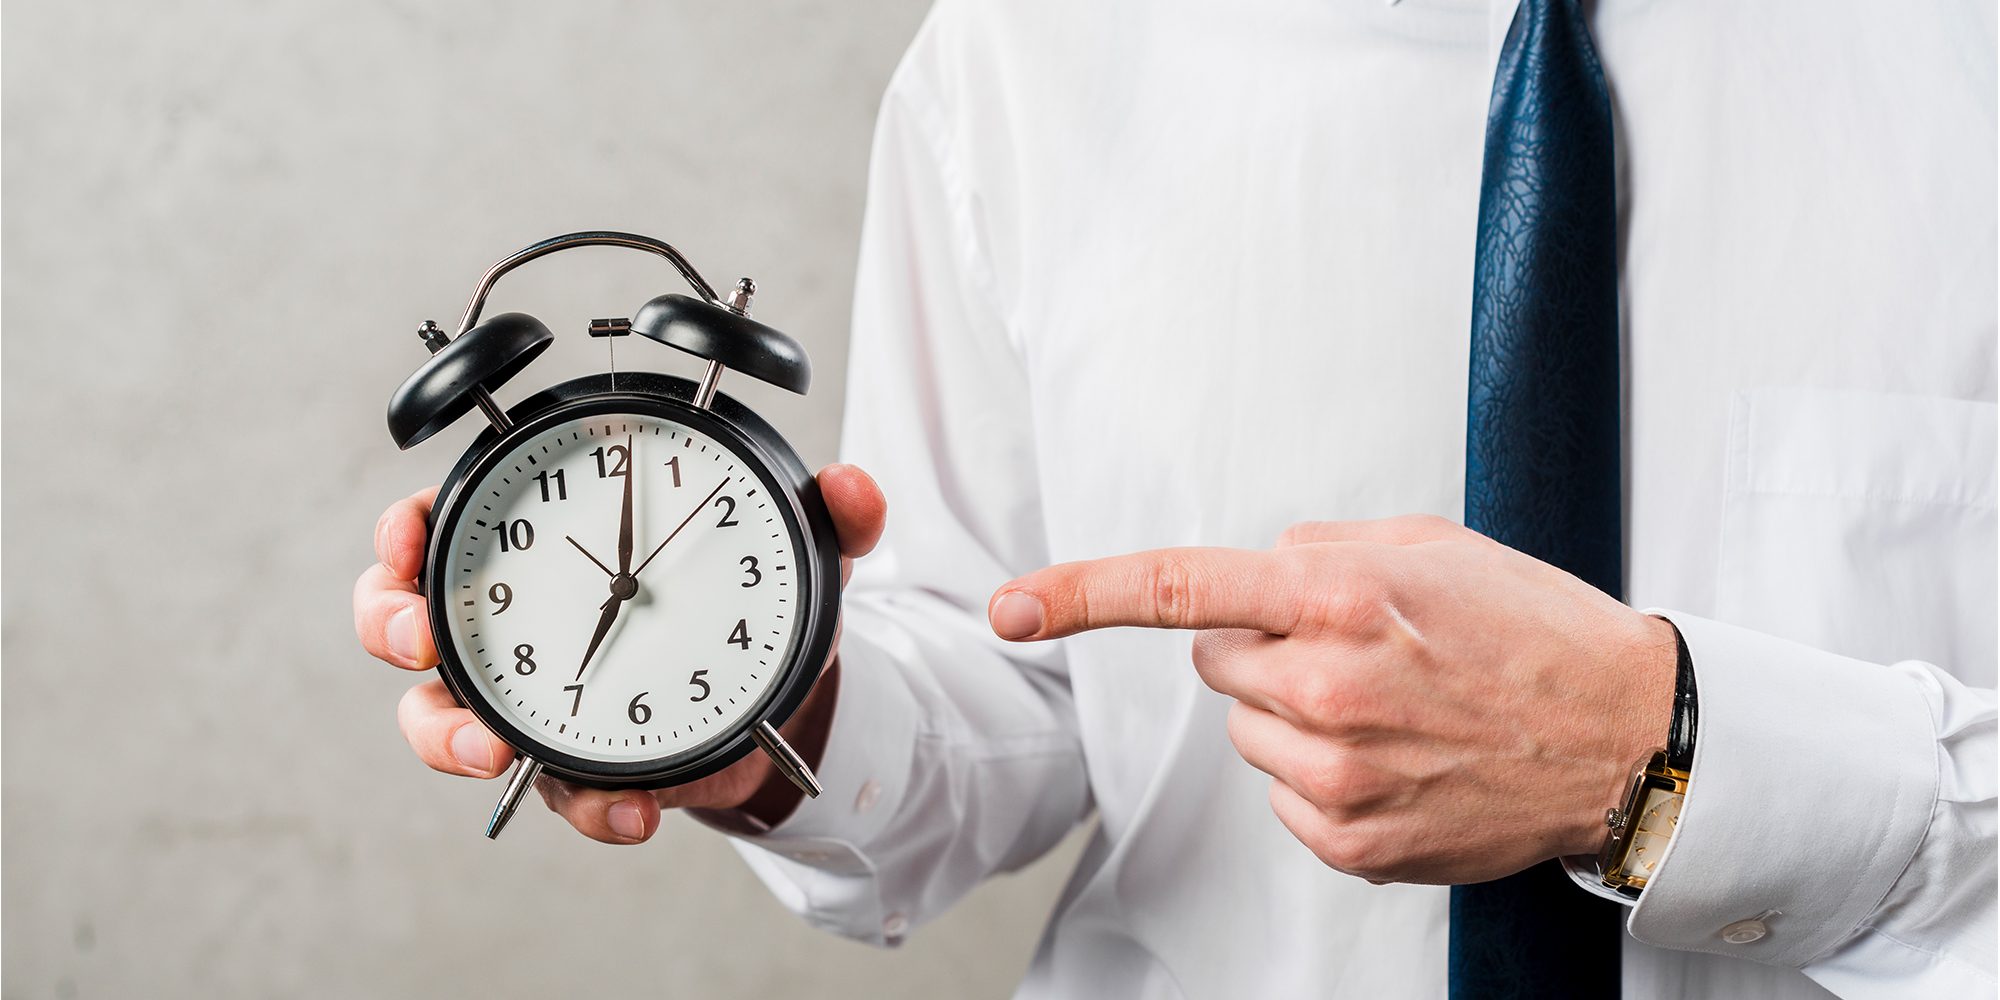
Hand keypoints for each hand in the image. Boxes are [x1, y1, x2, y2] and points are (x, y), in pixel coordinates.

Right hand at [354, 464, 886, 844]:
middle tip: (423, 641)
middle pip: (405, 617)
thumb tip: (855, 488)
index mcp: (541, 540)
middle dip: (393, 627)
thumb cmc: (751, 597)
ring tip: (493, 751)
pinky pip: (558, 793)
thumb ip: (826, 515)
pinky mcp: (572, 764)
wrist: (779, 691)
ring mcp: (529, 697)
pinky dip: (592, 808)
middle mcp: (513, 618)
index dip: (404, 525)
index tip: (409, 537)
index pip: (444, 518)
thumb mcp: (791, 548)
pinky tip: (632, 810)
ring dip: (451, 739)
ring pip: (443, 720)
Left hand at [987, 515, 1677, 884]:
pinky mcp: (1351, 840)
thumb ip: (1317, 550)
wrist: (1624, 738)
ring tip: (1393, 707)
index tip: (1013, 609)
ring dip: (1294, 715)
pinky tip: (1399, 757)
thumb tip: (1252, 574)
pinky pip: (1284, 794)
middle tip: (1357, 649)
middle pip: (1215, 663)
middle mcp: (1325, 687)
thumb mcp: (1428, 545)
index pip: (1177, 590)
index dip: (1079, 595)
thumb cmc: (1531, 632)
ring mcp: (1335, 774)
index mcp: (1338, 596)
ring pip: (1248, 731)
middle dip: (1264, 649)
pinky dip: (1323, 775)